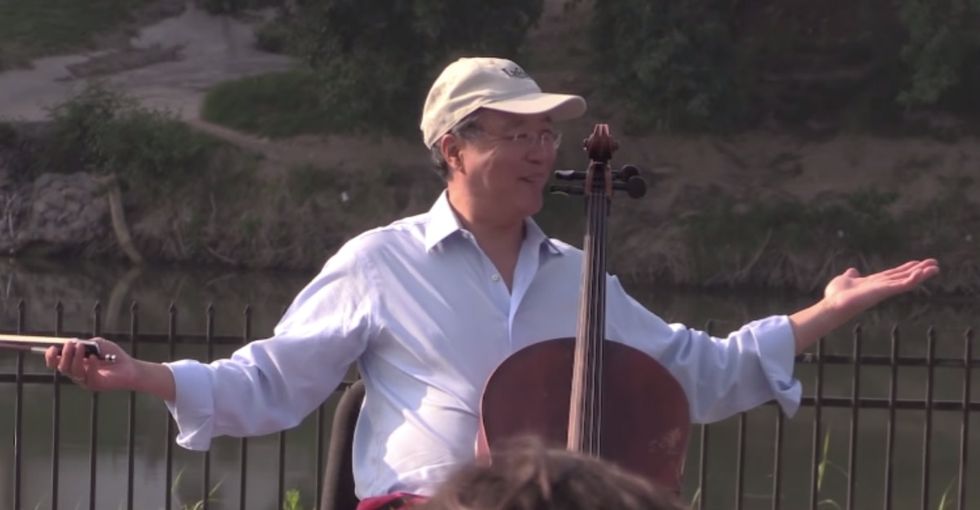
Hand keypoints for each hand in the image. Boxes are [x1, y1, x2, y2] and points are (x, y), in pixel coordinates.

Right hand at [45, 338, 139, 391]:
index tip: (52, 348)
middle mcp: (77, 373)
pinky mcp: (94, 385)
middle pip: (61, 367)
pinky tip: (95, 357)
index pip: (56, 362)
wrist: (130, 367)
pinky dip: (90, 365)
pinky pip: (87, 376)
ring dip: (75, 357)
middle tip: (70, 344)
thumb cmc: (114, 356)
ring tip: (81, 346)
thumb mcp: (99, 344)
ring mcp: (85, 380)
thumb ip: (86, 343)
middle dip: (64, 355)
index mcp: (75, 363)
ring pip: (72, 371)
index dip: (51, 356)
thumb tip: (73, 343)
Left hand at [823, 259, 939, 314]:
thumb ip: (850, 275)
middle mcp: (881, 286)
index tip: (918, 263)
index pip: (893, 274)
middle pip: (903, 276)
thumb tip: (852, 271)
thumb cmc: (836, 296)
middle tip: (934, 264)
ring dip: (921, 274)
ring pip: (906, 280)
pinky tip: (921, 273)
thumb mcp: (844, 280)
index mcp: (874, 282)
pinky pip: (901, 285)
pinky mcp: (883, 292)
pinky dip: (912, 279)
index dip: (906, 268)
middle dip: (919, 270)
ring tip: (936, 268)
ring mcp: (884, 289)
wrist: (833, 305)